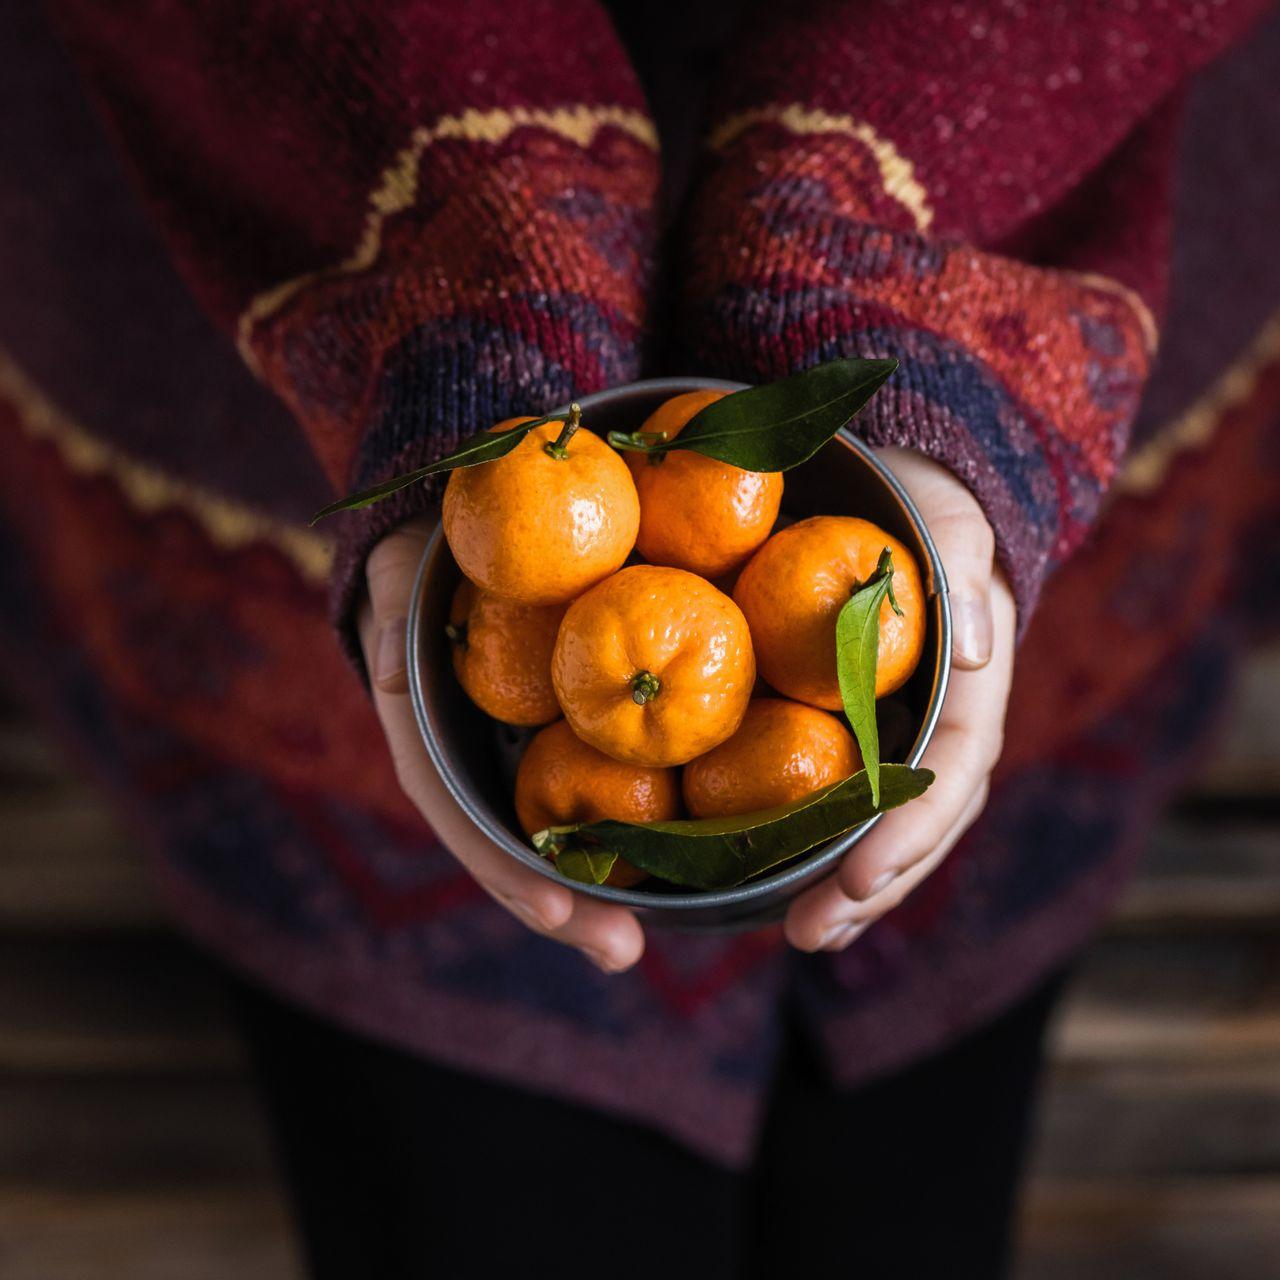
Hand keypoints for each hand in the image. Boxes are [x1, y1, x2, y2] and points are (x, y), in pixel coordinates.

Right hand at [357, 515, 645, 973]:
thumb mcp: (402, 575)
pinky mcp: (557, 735)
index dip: (506, 869)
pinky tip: (675, 862)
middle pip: (511, 854)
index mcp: (428, 739)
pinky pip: (594, 785)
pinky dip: (626, 829)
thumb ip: (400, 611)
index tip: (555, 909)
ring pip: (551, 838)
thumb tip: (391, 661)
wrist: (450, 537)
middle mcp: (470, 763)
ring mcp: (512, 756)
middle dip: (562, 910)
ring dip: (593, 896)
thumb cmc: (423, 559)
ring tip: (636, 944)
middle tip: (622, 953)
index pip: (461, 819)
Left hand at [783, 448, 1016, 951]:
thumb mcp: (950, 523)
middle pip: (922, 828)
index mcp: (971, 693)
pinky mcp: (863, 742)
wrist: (903, 506)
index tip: (860, 873)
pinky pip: (848, 807)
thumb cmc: (924, 512)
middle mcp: (943, 733)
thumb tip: (972, 652)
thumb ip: (963, 569)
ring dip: (849, 892)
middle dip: (873, 887)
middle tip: (812, 932)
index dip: (910, 832)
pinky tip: (776, 888)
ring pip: (888, 834)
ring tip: (801, 934)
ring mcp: (905, 745)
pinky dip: (820, 852)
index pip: (951, 775)